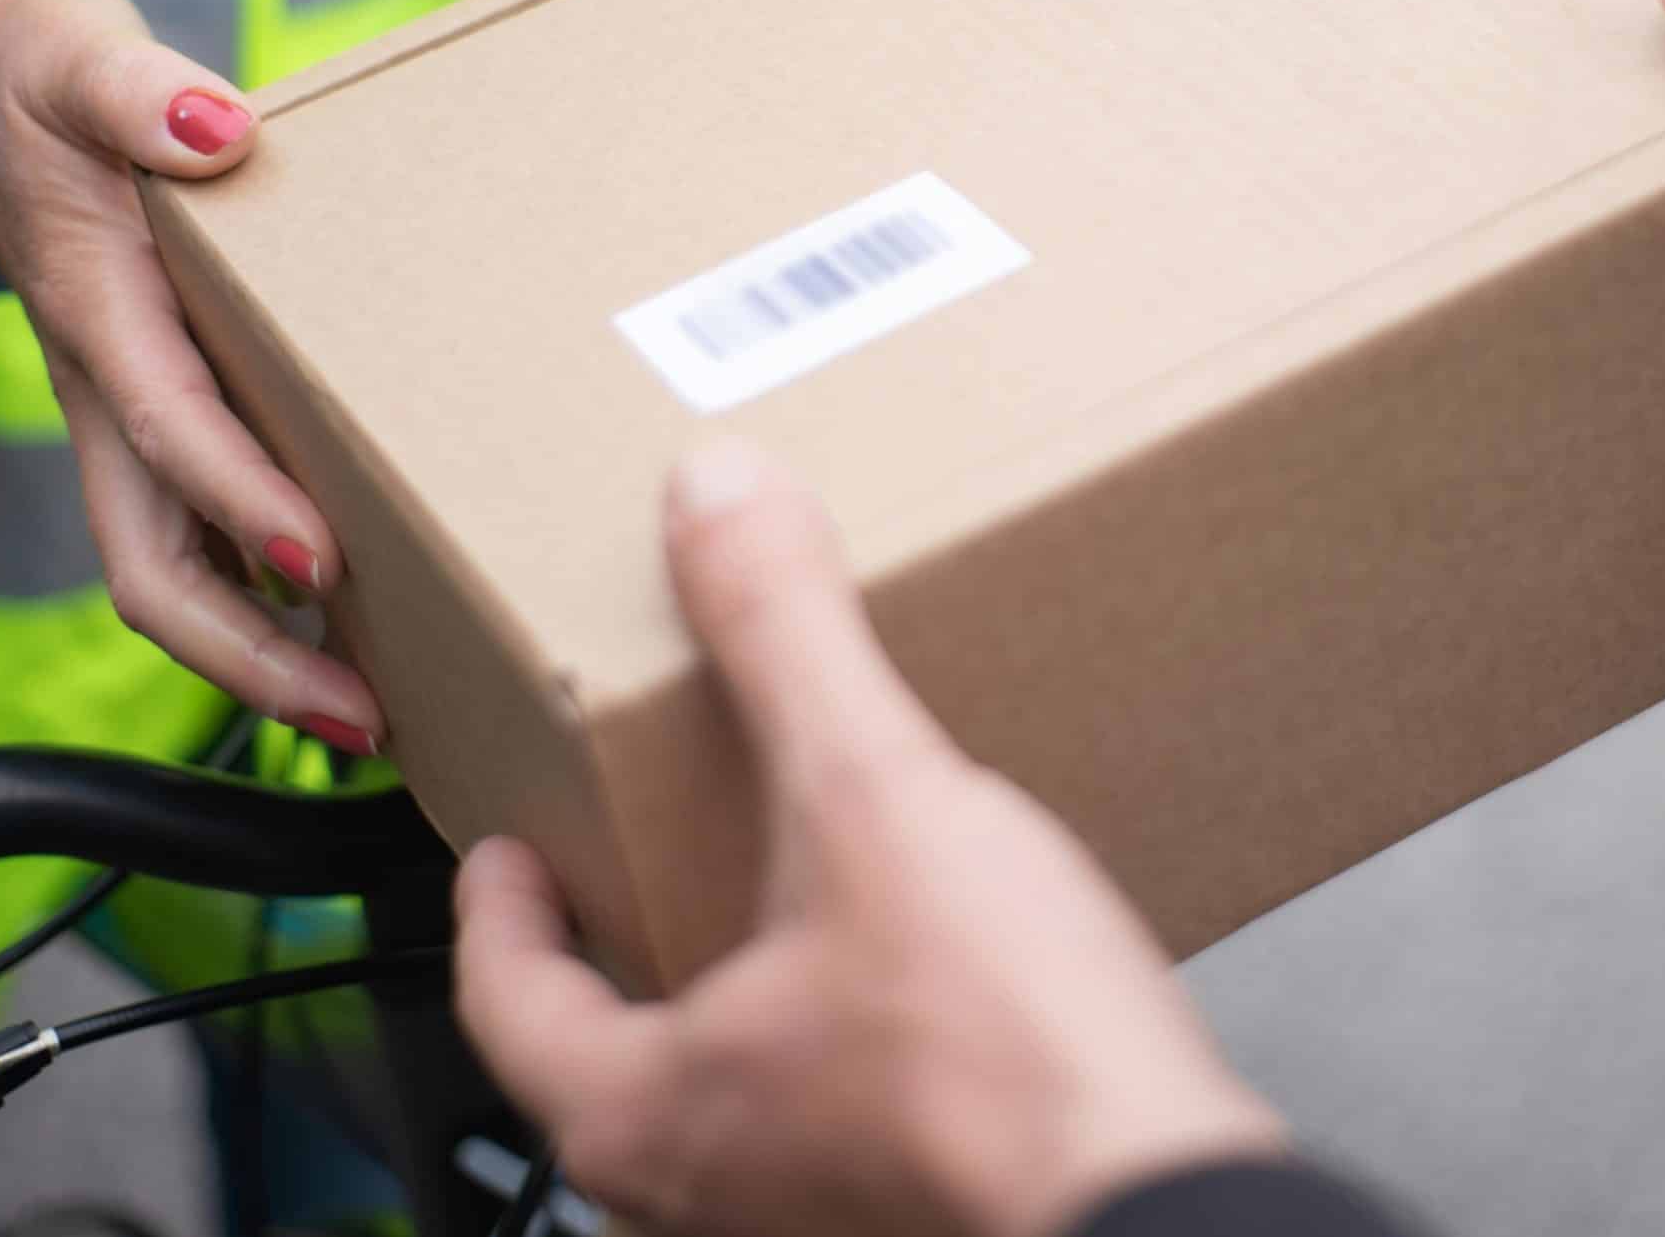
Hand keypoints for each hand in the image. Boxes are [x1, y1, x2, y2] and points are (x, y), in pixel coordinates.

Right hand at [0, 0, 381, 748]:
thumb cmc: (50, 87)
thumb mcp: (82, 58)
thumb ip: (139, 91)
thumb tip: (215, 130)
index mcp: (100, 315)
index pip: (171, 429)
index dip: (243, 500)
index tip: (324, 558)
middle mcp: (112, 396)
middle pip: (159, 567)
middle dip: (252, 656)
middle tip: (360, 715)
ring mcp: (135, 424)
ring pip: (180, 576)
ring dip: (266, 658)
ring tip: (373, 716)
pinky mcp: (167, 427)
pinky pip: (208, 543)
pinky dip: (271, 603)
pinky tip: (360, 634)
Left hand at [455, 439, 1283, 1236]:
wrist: (1163, 1203)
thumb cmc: (1010, 1069)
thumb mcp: (874, 800)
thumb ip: (784, 639)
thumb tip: (715, 501)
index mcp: (647, 1110)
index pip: (506, 1004)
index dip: (500, 911)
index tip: (512, 851)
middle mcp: (710, 1194)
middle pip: (610, 1056)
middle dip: (625, 947)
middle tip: (643, 852)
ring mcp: (813, 1221)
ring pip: (729, 1098)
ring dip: (742, 997)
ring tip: (796, 893)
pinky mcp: (916, 1212)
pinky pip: (837, 1120)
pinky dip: (845, 1040)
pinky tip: (927, 974)